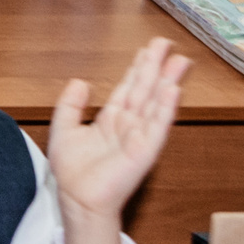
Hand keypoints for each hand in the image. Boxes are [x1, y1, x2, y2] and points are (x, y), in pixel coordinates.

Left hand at [47, 38, 188, 243]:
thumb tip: (80, 80)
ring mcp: (139, 137)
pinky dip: (165, 108)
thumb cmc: (72, 171)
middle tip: (167, 44)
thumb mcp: (64, 129)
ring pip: (155, 103)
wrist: (76, 199)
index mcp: (111, 119)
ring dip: (167, 82)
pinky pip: (156, 126)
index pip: (129, 88)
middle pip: (146, 90)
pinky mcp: (144, 151)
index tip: (149, 49)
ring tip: (179, 61)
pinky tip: (172, 90)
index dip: (139, 67)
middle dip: (156, 67)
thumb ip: (70, 104)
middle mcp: (128, 125)